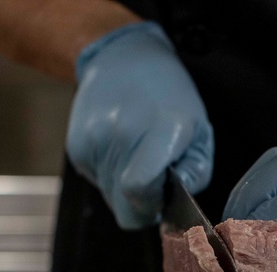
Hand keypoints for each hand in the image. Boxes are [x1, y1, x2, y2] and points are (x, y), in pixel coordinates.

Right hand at [66, 22, 212, 229]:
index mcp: (161, 130)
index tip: (162, 195)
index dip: (152, 204)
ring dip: (124, 188)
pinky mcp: (77, 147)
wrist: (122, 58)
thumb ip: (196, 174)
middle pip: (124, 208)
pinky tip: (119, 148)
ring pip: (109, 199)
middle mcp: (122, 134)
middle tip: (152, 182)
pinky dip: (109, 174)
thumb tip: (174, 201)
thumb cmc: (169, 96)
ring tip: (135, 154)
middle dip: (140, 205)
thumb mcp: (200, 130)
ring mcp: (95, 140)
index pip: (139, 192)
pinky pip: (96, 182)